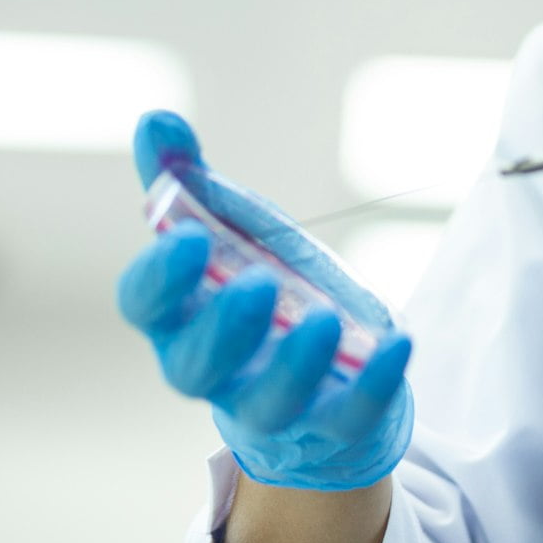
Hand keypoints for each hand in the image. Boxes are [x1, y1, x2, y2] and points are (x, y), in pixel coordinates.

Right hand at [117, 110, 414, 489]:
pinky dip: (373, 385)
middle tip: (257, 285)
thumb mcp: (228, 228)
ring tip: (325, 321)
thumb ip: (188, 182)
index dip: (160, 276)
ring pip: (269, 403)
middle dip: (223, 329)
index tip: (189, 238)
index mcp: (176, 316)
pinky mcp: (332, 422)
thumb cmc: (257, 284)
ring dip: (294, 365)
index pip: (144, 304)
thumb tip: (156, 120)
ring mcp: (272, 403)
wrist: (320, 365)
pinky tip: (398, 342)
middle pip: (196, 367)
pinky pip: (349, 416)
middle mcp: (213, 369)